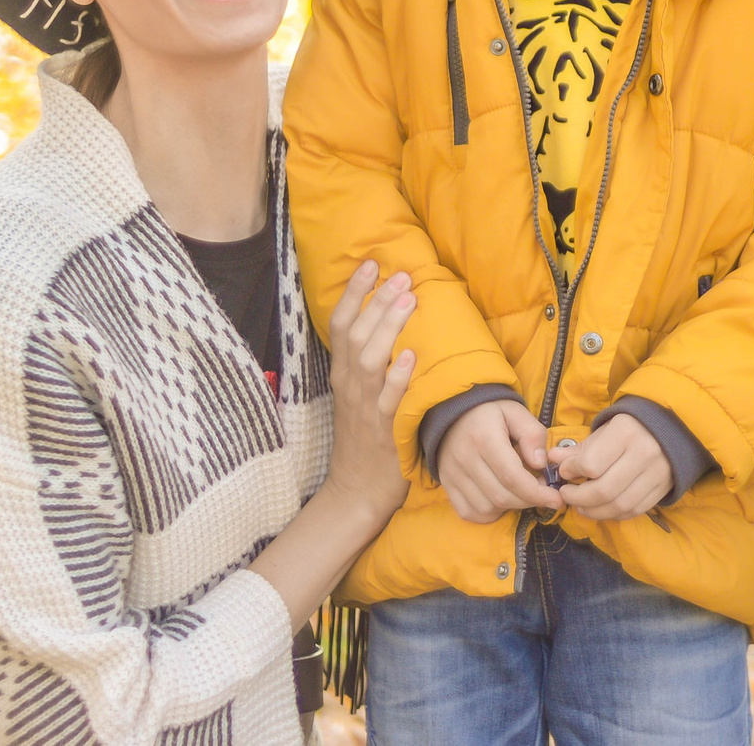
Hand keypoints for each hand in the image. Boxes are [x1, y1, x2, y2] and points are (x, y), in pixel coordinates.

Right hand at [324, 262, 418, 522]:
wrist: (356, 489)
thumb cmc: (366, 436)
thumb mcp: (360, 393)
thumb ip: (370, 359)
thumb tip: (392, 319)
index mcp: (342, 374)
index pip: (341, 324)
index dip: (354, 293)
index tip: (371, 264)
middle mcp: (349, 385)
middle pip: (356, 334)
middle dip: (377, 301)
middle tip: (400, 274)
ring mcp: (364, 407)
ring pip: (370, 359)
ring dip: (388, 328)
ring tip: (408, 300)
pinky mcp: (383, 429)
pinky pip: (389, 399)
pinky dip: (398, 377)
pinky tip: (412, 355)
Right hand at [439, 399, 562, 523]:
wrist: (454, 413)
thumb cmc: (490, 412)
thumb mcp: (517, 412)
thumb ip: (532, 435)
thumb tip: (541, 464)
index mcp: (484, 438)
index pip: (512, 477)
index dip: (537, 493)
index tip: (556, 499)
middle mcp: (464, 459)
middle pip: (501, 496)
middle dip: (528, 500)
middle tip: (543, 492)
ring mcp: (452, 474)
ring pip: (487, 508)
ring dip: (510, 507)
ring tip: (522, 491)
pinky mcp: (446, 485)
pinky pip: (469, 512)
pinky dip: (489, 513)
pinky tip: (501, 499)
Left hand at [556, 417, 673, 521]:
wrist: (672, 427)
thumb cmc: (631, 427)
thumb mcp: (604, 430)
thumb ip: (577, 448)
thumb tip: (551, 460)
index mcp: (626, 432)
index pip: (591, 464)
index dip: (571, 472)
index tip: (564, 472)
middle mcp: (644, 454)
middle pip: (603, 491)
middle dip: (577, 498)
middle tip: (567, 495)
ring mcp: (656, 474)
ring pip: (618, 506)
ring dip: (593, 511)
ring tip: (580, 506)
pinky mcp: (662, 489)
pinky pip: (634, 510)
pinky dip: (614, 514)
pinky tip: (602, 508)